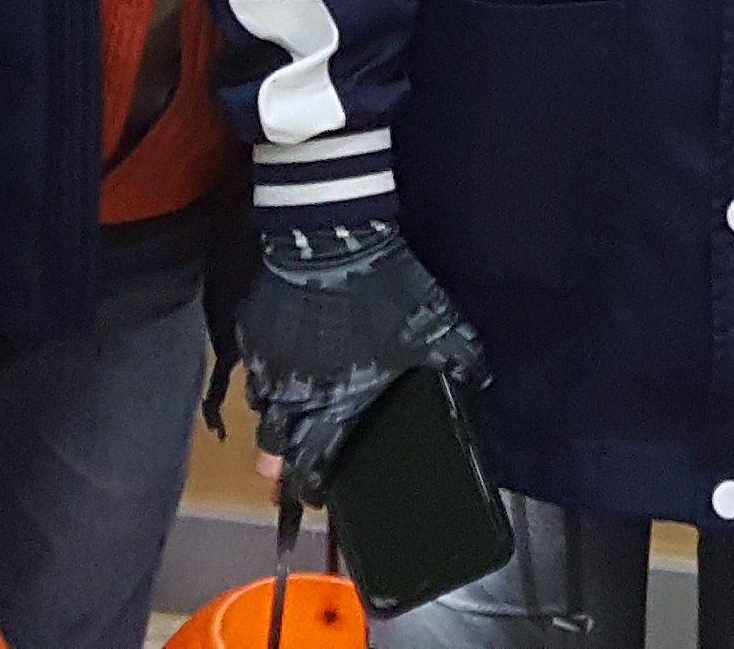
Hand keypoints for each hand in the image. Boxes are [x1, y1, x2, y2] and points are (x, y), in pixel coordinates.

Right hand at [237, 225, 486, 499]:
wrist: (332, 238)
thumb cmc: (382, 290)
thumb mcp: (431, 325)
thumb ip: (457, 358)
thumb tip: (482, 379)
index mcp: (332, 402)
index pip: (312, 461)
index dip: (310, 483)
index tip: (311, 495)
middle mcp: (292, 392)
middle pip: (272, 444)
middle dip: (277, 461)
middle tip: (280, 469)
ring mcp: (266, 362)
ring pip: (260, 404)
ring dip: (271, 415)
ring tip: (281, 417)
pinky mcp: (251, 329)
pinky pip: (252, 363)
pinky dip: (264, 370)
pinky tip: (278, 363)